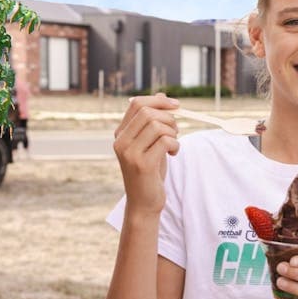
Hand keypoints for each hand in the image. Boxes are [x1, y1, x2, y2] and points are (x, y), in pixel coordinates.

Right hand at [112, 93, 179, 216]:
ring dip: (173, 133)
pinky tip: (173, 154)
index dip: (159, 101)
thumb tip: (163, 96)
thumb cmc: (150, 172)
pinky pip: (165, 142)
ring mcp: (129, 153)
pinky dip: (175, 145)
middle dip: (169, 119)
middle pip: (148, 113)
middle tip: (175, 132)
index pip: (137, 104)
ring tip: (173, 145)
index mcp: (121, 133)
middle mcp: (121, 141)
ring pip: (158, 126)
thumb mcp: (151, 143)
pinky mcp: (142, 164)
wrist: (144, 202)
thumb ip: (154, 122)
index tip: (177, 105)